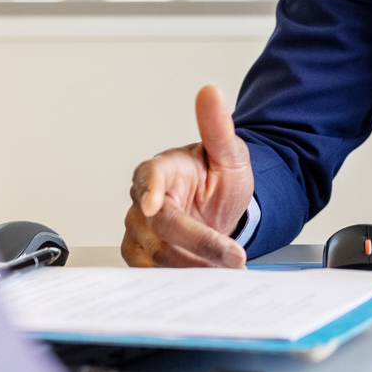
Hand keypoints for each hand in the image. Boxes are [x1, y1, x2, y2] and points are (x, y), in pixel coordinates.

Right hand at [120, 84, 253, 268]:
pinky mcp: (142, 254)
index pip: (148, 177)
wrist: (217, 206)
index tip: (152, 204)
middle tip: (233, 257)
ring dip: (193, 266)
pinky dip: (181, 278)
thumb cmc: (216, 177)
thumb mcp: (229, 152)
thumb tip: (211, 93)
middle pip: (160, 225)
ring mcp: (139, 229)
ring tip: (225, 270)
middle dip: (199, 243)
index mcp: (160, 169)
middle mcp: (142, 199)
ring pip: (156, 254)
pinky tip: (206, 279)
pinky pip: (153, 273)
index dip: (149, 190)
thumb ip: (218, 127)